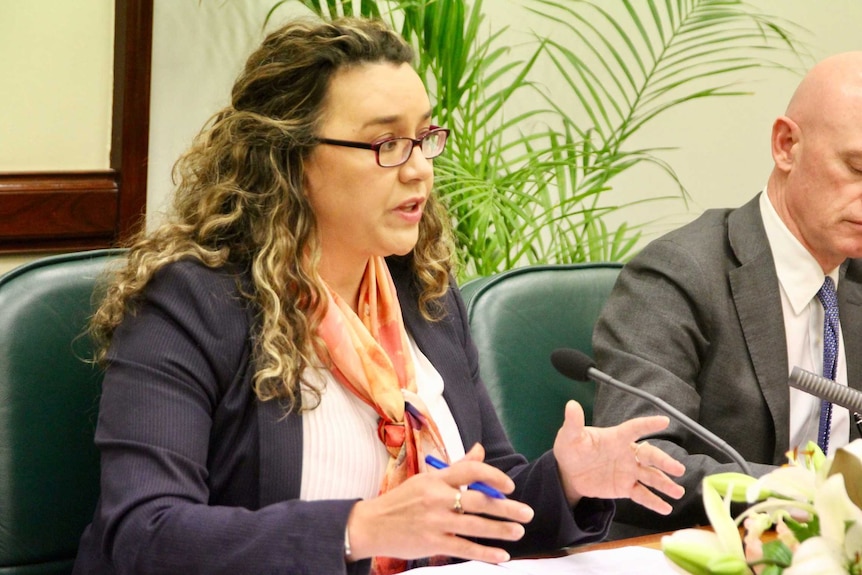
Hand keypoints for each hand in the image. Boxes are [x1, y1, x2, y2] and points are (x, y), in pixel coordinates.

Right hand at [346, 444, 534, 563]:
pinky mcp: (431, 543)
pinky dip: (485, 552)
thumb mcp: (427, 479)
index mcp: (436, 479)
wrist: (371, 525)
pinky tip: (501, 555)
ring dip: (501, 530)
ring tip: (518, 532)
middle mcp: (436, 498)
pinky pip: (464, 548)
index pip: (471, 470)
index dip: (494, 477)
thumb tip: (480, 450)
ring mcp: (434, 522)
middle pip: (479, 501)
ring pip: (475, 526)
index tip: (509, 486)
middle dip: (507, 508)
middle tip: (527, 513)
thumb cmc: (403, 500)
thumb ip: (456, 468)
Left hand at [553, 400, 684, 513]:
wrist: (568, 473)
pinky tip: (666, 508)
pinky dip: (654, 502)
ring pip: (650, 476)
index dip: (648, 425)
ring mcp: (628, 471)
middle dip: (664, 462)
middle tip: (678, 469)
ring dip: (665, 483)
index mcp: (616, 438)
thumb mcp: (569, 436)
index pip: (634, 429)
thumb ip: (573, 423)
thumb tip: (571, 404)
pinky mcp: (625, 487)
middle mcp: (627, 453)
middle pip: (649, 456)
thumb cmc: (572, 448)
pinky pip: (642, 494)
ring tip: (678, 492)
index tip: (664, 421)